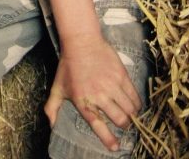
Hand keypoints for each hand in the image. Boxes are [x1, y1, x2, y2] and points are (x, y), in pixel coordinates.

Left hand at [44, 36, 141, 151]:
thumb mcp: (57, 88)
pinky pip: (134, 94)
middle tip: (124, 126)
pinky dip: (137, 103)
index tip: (115, 147)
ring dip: (132, 116)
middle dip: (124, 126)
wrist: (81, 42)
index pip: (98, 124)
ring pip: (129, 108)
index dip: (108, 138)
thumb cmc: (68, 66)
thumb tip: (51, 125)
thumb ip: (52, 108)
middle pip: (120, 119)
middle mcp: (99, 94)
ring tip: (131, 116)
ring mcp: (112, 84)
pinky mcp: (122, 75)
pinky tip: (135, 105)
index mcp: (83, 100)